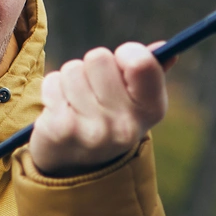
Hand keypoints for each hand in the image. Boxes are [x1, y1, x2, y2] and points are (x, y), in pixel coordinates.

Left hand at [29, 42, 167, 176]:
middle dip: (93, 68)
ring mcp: (93, 130)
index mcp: (152, 110)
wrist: (77, 167)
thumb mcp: (136, 101)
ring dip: (71, 80)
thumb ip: (148, 72)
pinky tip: (61, 111)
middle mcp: (126, 124)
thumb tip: (163, 48)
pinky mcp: (61, 130)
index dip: (126, 54)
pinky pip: (52, 82)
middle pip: (99, 57)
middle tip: (95, 90)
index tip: (121, 64)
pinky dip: (53, 90)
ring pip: (73, 69)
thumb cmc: (110, 119)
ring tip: (77, 103)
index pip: (141, 62)